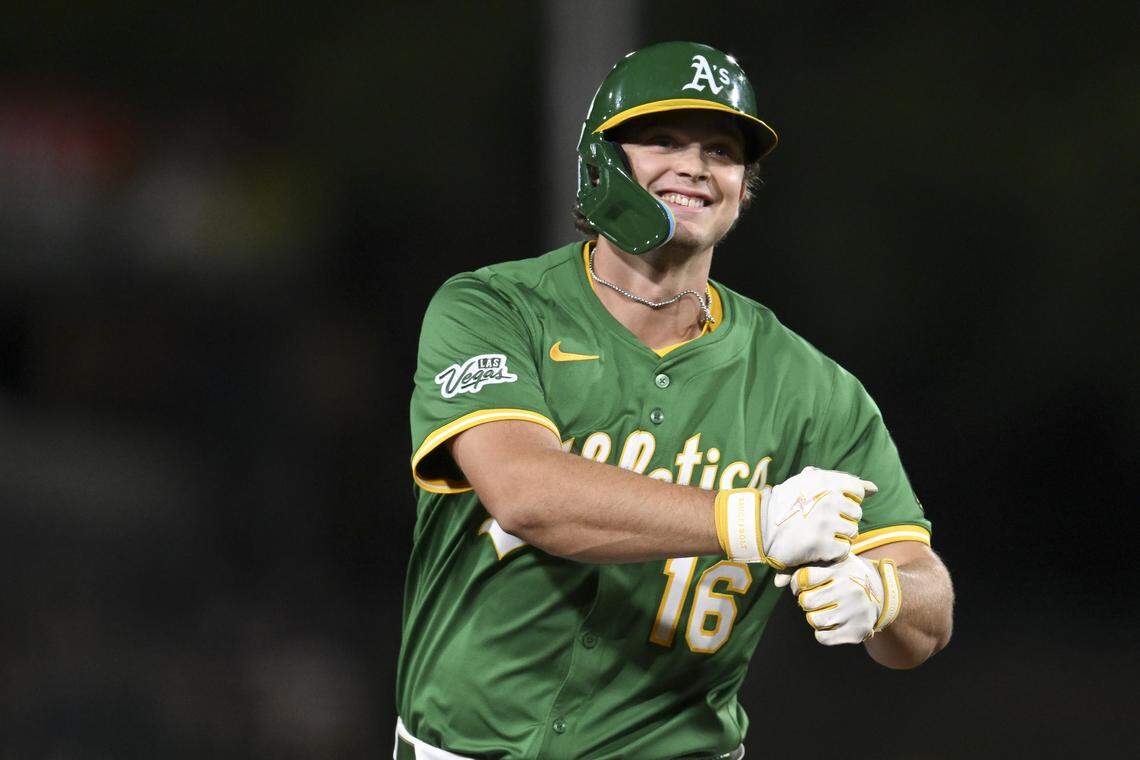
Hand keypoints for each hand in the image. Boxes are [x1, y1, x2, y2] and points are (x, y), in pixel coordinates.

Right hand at [762, 466, 873, 568]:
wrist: (759, 526)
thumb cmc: (788, 503)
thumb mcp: (810, 482)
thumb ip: (843, 483)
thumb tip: (874, 488)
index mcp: (826, 481)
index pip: (857, 490)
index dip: (847, 500)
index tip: (830, 505)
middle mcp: (828, 499)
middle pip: (856, 514)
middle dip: (843, 519)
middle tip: (821, 522)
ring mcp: (826, 523)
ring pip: (852, 532)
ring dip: (839, 536)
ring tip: (819, 534)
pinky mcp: (823, 544)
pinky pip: (844, 550)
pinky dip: (834, 552)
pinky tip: (818, 546)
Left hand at [786, 553, 901, 644]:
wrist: (880, 594)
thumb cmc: (844, 575)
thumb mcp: (828, 564)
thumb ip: (800, 568)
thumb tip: (777, 582)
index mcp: (840, 569)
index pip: (803, 578)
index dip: (797, 583)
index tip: (803, 584)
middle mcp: (850, 589)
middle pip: (806, 601)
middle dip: (806, 601)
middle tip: (816, 599)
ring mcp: (855, 611)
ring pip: (813, 620)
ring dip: (814, 616)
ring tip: (826, 610)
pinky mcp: (858, 631)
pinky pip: (823, 637)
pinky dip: (822, 632)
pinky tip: (832, 623)